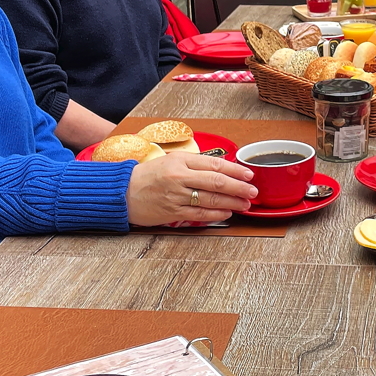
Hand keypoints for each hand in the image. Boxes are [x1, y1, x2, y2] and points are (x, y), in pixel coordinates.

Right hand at [127, 153, 256, 225]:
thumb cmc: (148, 176)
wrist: (122, 192)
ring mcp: (176, 195)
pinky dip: (216, 214)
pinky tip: (227, 212)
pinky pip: (199, 214)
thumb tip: (222, 168)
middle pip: (217, 181)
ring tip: (245, 203)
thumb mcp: (171, 161)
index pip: (215, 164)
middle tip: (253, 191)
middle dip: (239, 187)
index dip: (236, 169)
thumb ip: (195, 164)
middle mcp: (179, 176)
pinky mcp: (172, 212)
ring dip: (232, 202)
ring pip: (211, 199)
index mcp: (180, 160)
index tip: (249, 174)